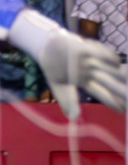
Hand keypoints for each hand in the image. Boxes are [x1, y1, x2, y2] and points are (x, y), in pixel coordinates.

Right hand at [7, 9, 126, 117]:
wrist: (45, 47)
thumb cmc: (53, 69)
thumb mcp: (58, 87)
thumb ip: (67, 101)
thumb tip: (72, 117)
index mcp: (86, 81)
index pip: (101, 93)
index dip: (111, 101)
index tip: (121, 110)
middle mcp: (92, 71)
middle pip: (108, 82)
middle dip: (119, 90)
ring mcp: (90, 59)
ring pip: (108, 68)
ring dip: (117, 74)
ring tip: (124, 78)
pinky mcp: (86, 47)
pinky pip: (99, 52)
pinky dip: (107, 56)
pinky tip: (115, 62)